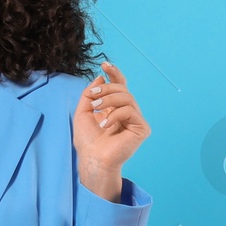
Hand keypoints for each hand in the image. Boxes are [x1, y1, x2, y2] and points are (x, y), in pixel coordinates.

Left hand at [72, 62, 148, 200]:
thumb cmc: (87, 141)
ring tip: (95, 110)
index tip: (104, 65)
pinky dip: (115, 115)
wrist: (93, 160)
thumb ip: (90, 94)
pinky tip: (105, 126)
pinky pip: (130, 111)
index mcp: (115, 107)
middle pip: (122, 89)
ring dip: (108, 100)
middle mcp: (127, 112)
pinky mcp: (141, 128)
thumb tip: (101, 78)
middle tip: (92, 99)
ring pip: (126, 97)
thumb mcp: (83, 112)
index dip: (114, 73)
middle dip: (106, 90)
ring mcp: (136, 120)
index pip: (119, 85)